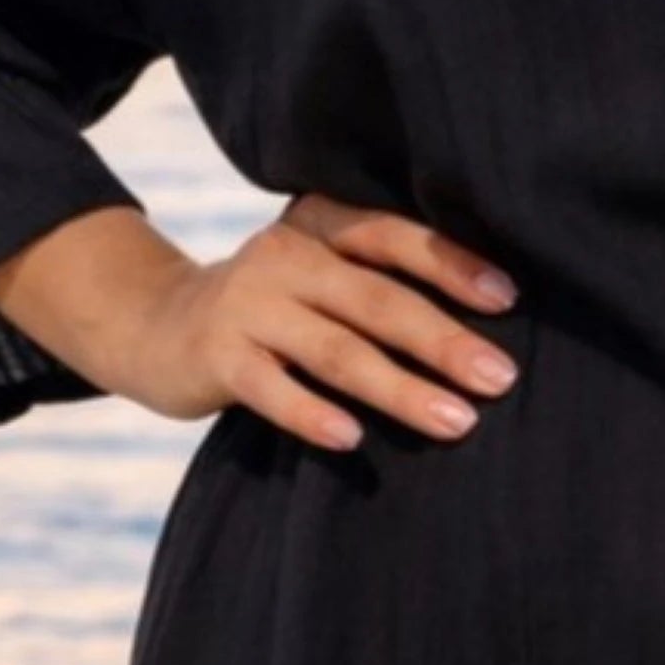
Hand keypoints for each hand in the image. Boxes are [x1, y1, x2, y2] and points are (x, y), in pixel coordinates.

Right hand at [135, 193, 524, 453]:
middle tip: (501, 378)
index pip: (394, 236)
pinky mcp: (216, 357)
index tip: (507, 300)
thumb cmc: (275, 304)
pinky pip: (271, 389)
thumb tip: (488, 321)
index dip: (451, 265)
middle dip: (443, 340)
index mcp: (320, 223)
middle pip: (376, 299)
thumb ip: (379, 281)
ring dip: (400, 389)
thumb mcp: (320, 272)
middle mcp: (285, 254)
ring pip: (335, 351)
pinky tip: (352, 440)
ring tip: (457, 421)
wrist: (157, 324)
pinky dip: (311, 414)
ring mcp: (247, 305)